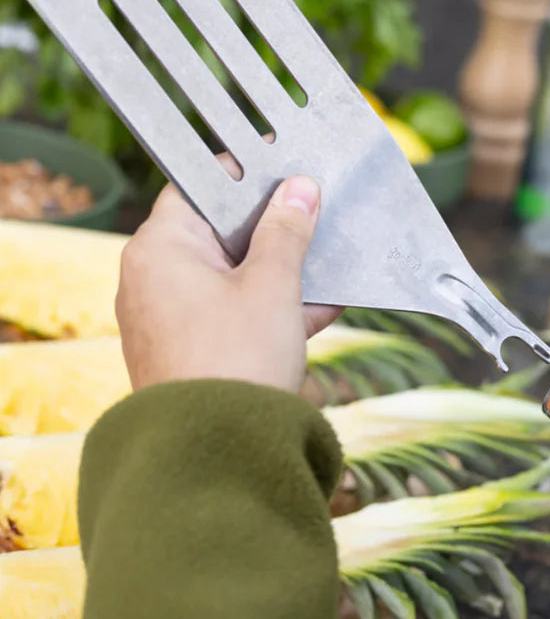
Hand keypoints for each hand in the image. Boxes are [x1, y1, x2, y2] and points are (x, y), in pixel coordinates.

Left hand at [116, 176, 338, 392]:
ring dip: (280, 272)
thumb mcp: (273, 285)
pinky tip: (320, 309)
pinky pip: (232, 314)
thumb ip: (287, 231)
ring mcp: (168, 318)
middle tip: (317, 215)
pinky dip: (269, 309)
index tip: (287, 165)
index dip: (246, 174)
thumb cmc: (237, 359)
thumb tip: (299, 189)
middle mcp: (152, 278)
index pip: (200, 187)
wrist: (217, 453)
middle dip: (274, 229)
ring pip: (231, 276)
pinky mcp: (188, 351)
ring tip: (328, 266)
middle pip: (219, 232)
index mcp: (159, 249)